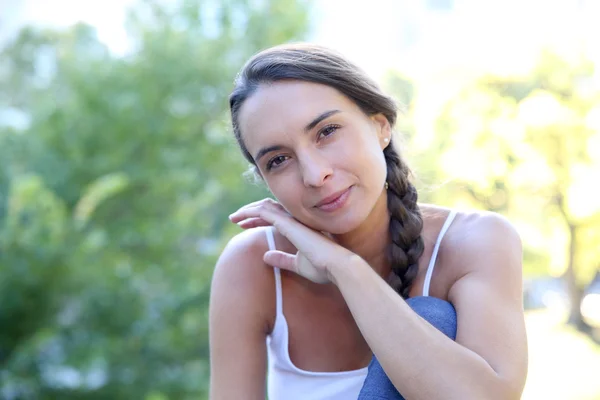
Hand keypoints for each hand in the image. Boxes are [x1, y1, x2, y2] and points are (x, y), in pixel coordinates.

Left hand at [229, 198, 355, 283]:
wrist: (337, 266)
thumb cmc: (322, 267)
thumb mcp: (297, 264)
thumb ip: (282, 259)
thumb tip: (266, 256)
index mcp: (299, 228)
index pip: (276, 217)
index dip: (259, 219)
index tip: (245, 225)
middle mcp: (295, 220)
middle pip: (269, 209)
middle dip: (251, 212)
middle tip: (236, 220)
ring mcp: (292, 220)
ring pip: (264, 207)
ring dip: (247, 211)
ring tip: (234, 218)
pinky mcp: (288, 223)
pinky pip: (264, 212)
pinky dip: (250, 212)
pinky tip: (240, 218)